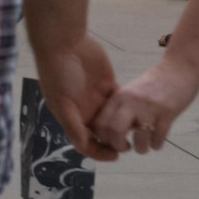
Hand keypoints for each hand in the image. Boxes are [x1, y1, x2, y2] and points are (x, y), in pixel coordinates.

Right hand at [33, 30, 124, 159]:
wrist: (65, 43)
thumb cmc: (59, 73)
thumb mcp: (62, 100)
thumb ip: (73, 124)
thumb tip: (82, 146)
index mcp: (71, 116)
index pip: (85, 141)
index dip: (98, 151)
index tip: (115, 155)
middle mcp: (84, 110)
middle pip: (101, 133)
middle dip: (114, 142)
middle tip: (130, 144)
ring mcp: (96, 98)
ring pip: (112, 119)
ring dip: (123, 127)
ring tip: (137, 131)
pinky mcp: (107, 85)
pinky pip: (120, 101)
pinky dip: (128, 109)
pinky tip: (140, 114)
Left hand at [92, 54, 198, 156]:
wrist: (178, 69)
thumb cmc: (153, 84)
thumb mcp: (130, 93)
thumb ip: (120, 109)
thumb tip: (111, 135)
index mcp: (119, 97)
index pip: (100, 122)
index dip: (103, 138)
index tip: (111, 142)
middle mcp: (131, 102)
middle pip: (114, 131)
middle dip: (118, 146)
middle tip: (126, 148)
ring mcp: (149, 108)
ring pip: (139, 139)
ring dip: (141, 148)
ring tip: (144, 147)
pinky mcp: (167, 113)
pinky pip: (158, 138)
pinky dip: (156, 145)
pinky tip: (156, 142)